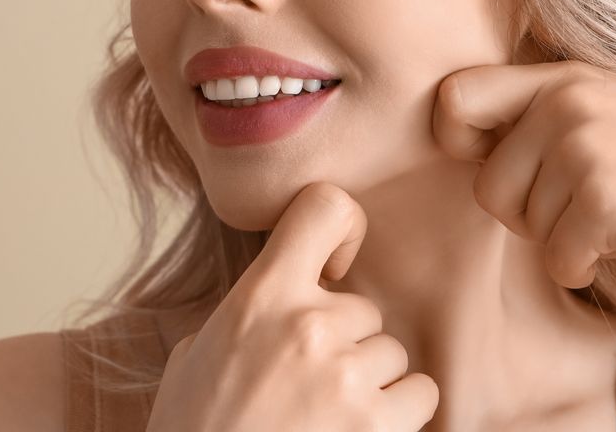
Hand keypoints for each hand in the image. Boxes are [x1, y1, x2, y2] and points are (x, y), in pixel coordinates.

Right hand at [146, 182, 438, 431]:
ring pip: (393, 353)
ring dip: (370, 384)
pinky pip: (420, 395)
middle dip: (345, 344)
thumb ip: (247, 316)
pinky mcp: (376, 425)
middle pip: (364, 309)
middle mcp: (308, 326)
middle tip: (306, 387)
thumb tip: (279, 304)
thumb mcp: (196, 356)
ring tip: (326, 416)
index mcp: (261, 297)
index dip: (343, 229)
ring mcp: (346, 377)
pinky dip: (399, 415)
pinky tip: (360, 430)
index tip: (336, 265)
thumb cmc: (195, 430)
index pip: (324, 207)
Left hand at [431, 61, 615, 287]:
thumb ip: (544, 110)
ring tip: (615, 216)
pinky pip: (557, 261)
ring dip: (562, 240)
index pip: (455, 98)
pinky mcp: (605, 204)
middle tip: (577, 210)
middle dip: (524, 213)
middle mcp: (565, 106)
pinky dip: (584, 269)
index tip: (493, 163)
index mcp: (561, 77)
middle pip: (487, 186)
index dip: (456, 141)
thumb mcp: (611, 103)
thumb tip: (458, 137)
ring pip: (523, 227)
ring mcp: (585, 152)